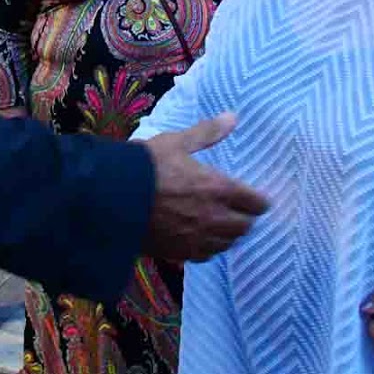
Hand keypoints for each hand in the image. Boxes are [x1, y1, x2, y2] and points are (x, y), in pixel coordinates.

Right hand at [138, 112, 269, 262]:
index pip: (255, 203)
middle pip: (245, 227)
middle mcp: (213, 218)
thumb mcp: (176, 142)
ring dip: (230, 235)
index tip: (261, 199)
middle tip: (243, 211)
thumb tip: (232, 117)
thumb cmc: (146, 165)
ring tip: (225, 226)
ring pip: (227, 244)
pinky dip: (210, 248)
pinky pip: (206, 255)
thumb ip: (207, 133)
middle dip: (247, 219)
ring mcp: (197, 239)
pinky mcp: (179, 253)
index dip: (260, 201)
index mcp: (217, 188)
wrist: (112, 197)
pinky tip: (204, 239)